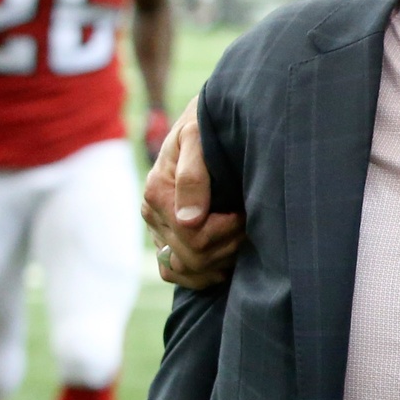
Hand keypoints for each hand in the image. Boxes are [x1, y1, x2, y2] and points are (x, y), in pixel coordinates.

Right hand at [140, 100, 242, 289]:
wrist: (204, 125)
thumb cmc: (206, 126)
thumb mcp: (199, 137)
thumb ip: (193, 175)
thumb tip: (189, 220)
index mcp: (158, 191)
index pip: (192, 235)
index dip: (226, 231)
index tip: (243, 213)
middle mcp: (152, 213)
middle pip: (191, 256)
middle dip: (227, 245)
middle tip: (248, 224)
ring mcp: (158, 228)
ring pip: (182, 269)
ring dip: (217, 261)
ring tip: (239, 238)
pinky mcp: (165, 238)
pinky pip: (173, 272)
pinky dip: (200, 275)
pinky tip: (224, 261)